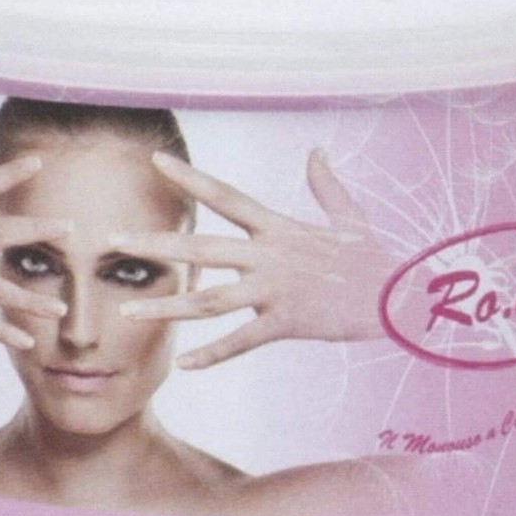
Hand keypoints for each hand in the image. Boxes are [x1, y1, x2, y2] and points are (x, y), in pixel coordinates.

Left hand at [110, 149, 393, 368]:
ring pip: (212, 300)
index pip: (226, 196)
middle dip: (158, 245)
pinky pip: (243, 341)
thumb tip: (318, 150)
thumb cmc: (375, 257)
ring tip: (129, 311)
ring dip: (169, 305)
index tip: (154, 162)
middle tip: (114, 241)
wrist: (400, 297)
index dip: (190, 178)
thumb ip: (327, 184)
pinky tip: (185, 365)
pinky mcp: (288, 323)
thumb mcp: (351, 217)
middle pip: (204, 249)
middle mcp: (271, 256)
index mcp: (279, 227)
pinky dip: (214, 354)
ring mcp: (277, 291)